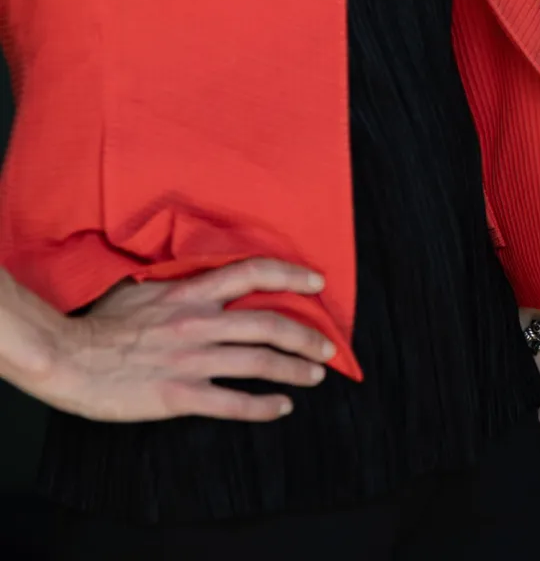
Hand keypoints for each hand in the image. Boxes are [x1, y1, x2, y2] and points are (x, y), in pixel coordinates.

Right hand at [33, 258, 334, 421]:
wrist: (67, 358)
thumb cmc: (101, 325)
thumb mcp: (145, 289)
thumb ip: (180, 286)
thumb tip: (202, 279)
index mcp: (192, 294)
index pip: (253, 272)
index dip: (291, 274)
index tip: (317, 281)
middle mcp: (199, 323)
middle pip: (269, 323)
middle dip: (306, 335)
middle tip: (330, 345)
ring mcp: (192, 360)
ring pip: (259, 361)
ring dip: (294, 369)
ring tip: (315, 374)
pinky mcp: (178, 395)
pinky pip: (232, 402)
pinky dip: (262, 406)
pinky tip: (281, 407)